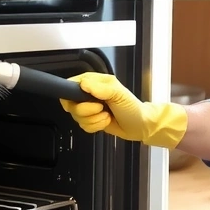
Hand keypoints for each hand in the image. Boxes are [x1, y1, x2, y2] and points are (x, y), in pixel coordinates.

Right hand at [59, 72, 187, 148]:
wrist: (139, 125)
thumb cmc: (132, 106)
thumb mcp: (119, 93)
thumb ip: (101, 88)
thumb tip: (83, 84)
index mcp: (92, 82)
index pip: (70, 85)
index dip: (73, 95)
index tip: (87, 100)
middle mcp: (87, 94)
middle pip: (70, 105)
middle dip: (87, 111)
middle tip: (102, 108)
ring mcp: (88, 108)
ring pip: (77, 117)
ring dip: (94, 120)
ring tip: (107, 115)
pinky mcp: (90, 120)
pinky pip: (83, 127)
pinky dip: (95, 127)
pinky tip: (105, 122)